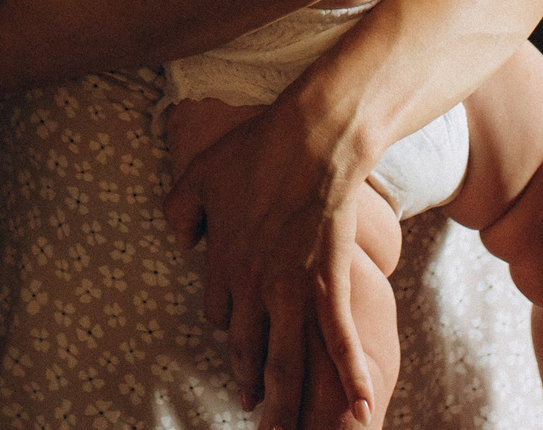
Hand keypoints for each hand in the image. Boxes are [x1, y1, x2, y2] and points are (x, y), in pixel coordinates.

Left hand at [163, 100, 374, 427]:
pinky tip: (362, 408)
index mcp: (221, 264)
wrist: (309, 140)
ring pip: (286, 362)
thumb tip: (181, 241)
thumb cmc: (254, 150)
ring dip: (287, 404)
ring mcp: (292, 289)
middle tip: (256, 412)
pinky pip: (339, 340)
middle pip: (248, 352)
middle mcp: (252, 287)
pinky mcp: (330, 283)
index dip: (228, 331)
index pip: (218, 316)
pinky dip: (351, 376)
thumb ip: (180, 213)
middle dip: (252, 387)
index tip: (237, 346)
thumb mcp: (196, 176)